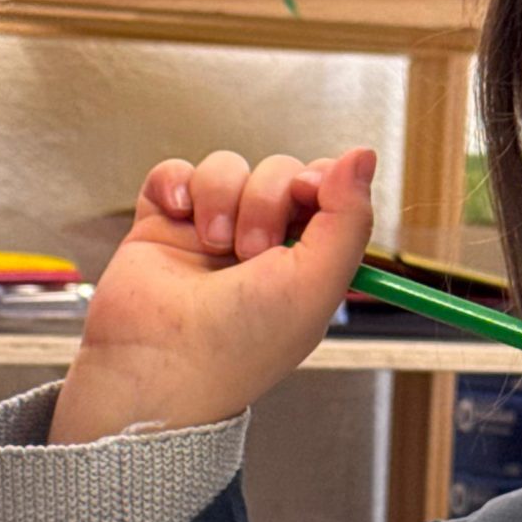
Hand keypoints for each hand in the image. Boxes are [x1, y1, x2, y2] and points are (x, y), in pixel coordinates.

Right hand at [50, 145, 375, 444]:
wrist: (159, 366)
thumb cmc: (240, 344)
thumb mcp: (316, 284)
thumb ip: (349, 218)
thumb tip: (363, 155)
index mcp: (304, 261)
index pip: (324, 190)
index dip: (318, 182)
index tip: (308, 196)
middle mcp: (259, 244)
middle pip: (277, 170)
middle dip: (266, 198)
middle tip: (252, 249)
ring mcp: (209, 231)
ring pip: (226, 167)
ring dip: (221, 196)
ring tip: (212, 243)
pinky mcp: (162, 224)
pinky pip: (175, 170)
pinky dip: (176, 183)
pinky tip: (178, 215)